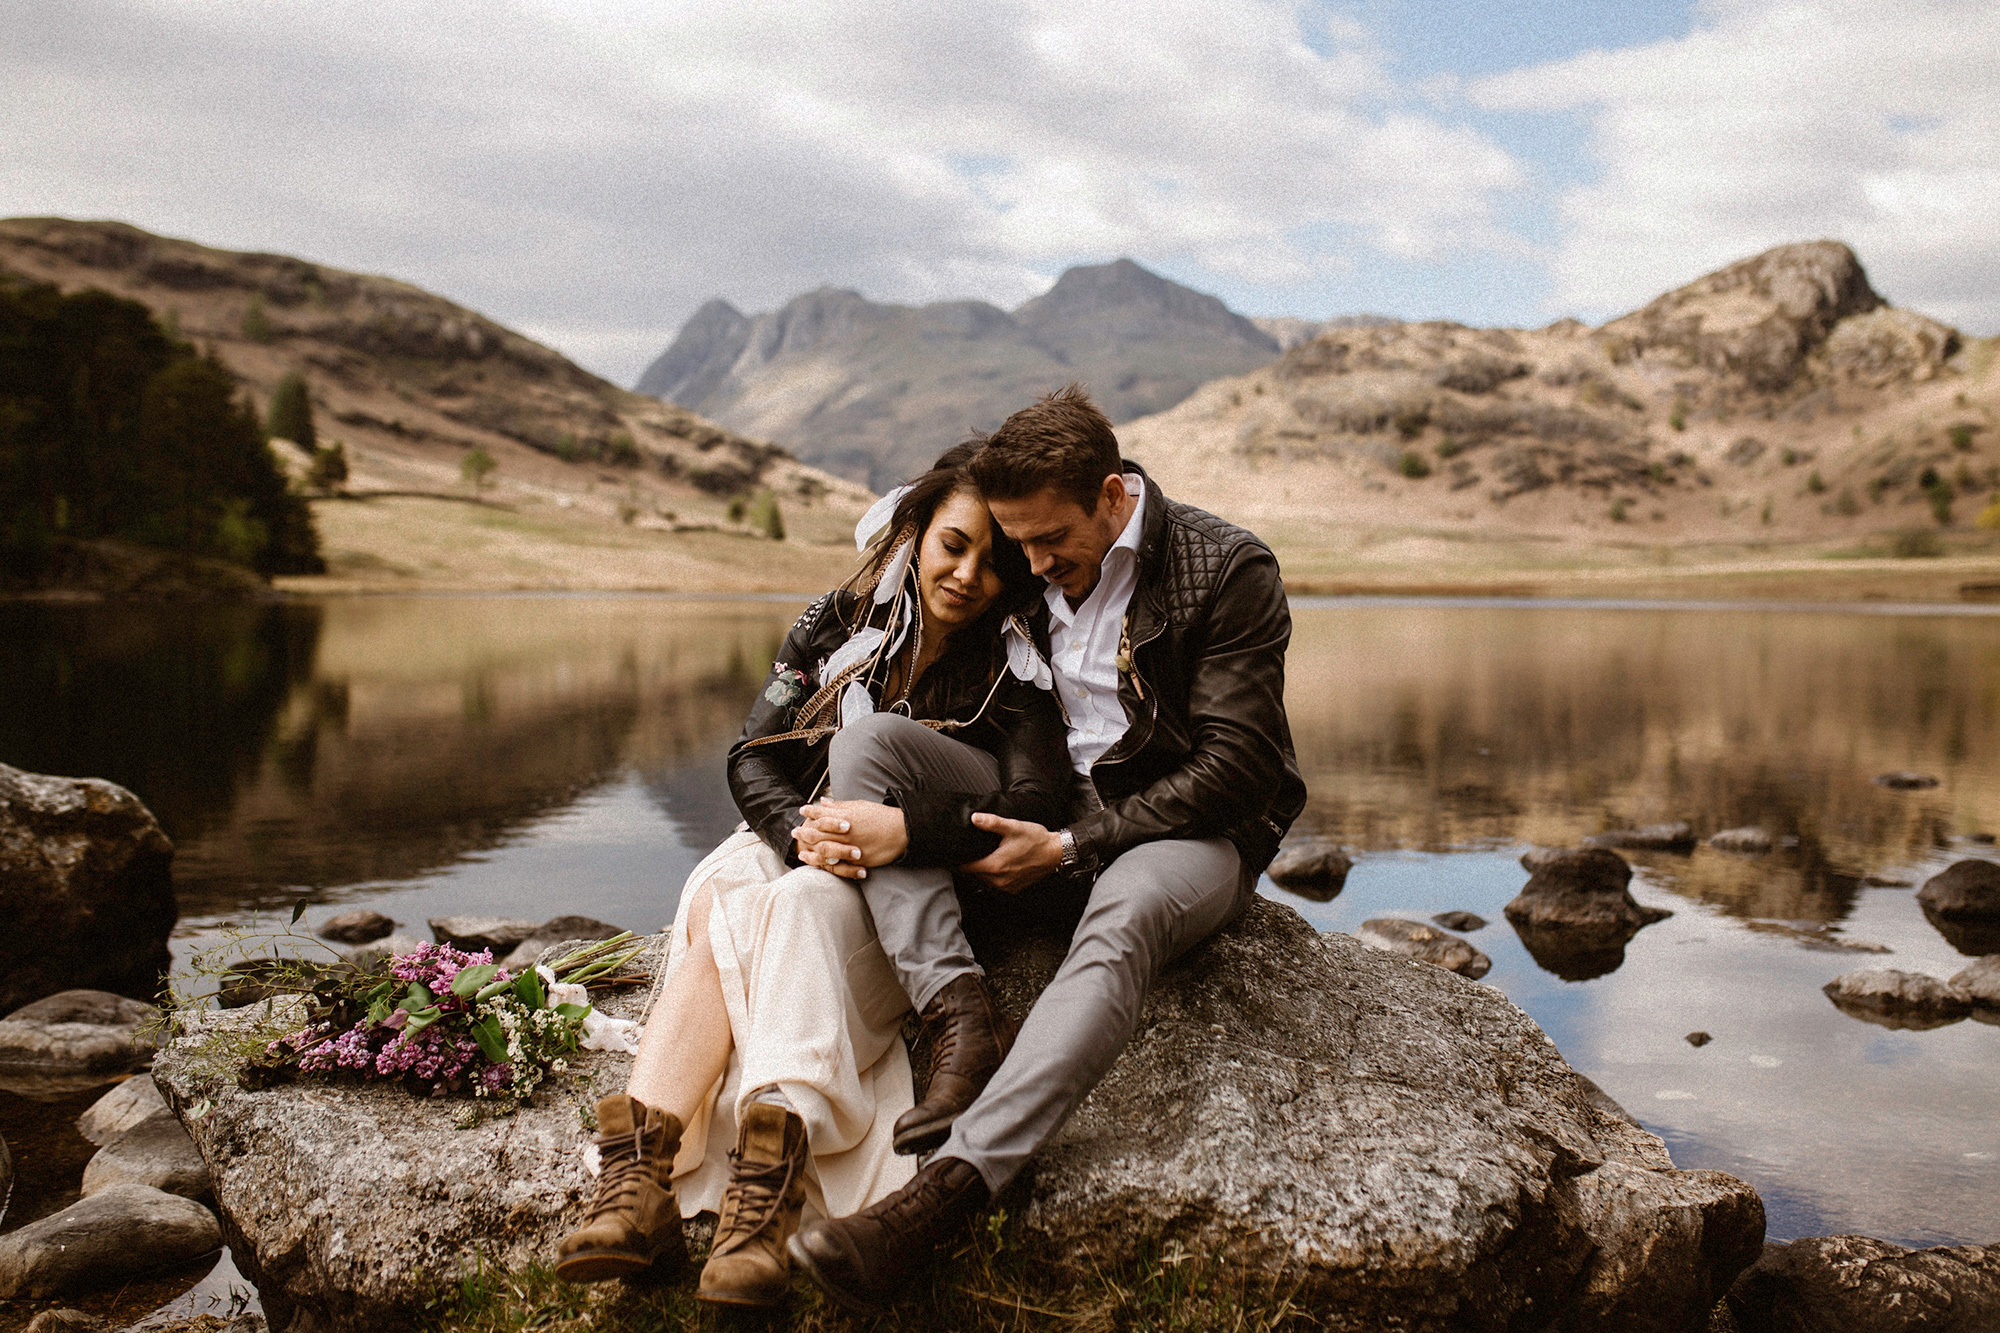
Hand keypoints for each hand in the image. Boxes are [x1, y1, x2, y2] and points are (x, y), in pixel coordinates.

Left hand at [791, 801, 908, 878]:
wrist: (901, 830)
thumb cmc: (881, 816)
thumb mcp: (860, 806)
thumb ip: (840, 806)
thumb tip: (824, 801)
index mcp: (846, 817)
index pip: (822, 814)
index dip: (810, 812)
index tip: (802, 811)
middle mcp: (846, 832)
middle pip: (818, 834)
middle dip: (804, 833)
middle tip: (795, 833)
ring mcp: (851, 847)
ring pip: (825, 851)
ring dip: (811, 852)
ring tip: (802, 852)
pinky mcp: (858, 860)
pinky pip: (839, 864)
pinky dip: (827, 865)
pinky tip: (819, 865)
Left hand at [961, 814, 1062, 893]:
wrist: (1055, 853)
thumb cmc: (1036, 840)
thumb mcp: (1013, 827)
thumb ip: (992, 823)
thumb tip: (975, 818)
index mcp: (995, 866)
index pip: (965, 868)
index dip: (960, 859)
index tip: (960, 851)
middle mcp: (998, 880)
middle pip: (974, 875)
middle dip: (972, 864)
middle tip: (975, 850)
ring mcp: (1006, 886)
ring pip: (984, 881)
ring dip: (983, 871)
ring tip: (986, 856)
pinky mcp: (1014, 889)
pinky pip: (996, 885)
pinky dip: (995, 877)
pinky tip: (1000, 865)